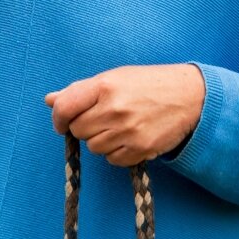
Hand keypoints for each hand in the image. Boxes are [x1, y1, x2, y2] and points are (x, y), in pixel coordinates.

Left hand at [45, 64, 205, 166]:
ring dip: (101, 140)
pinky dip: (116, 152)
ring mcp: (128, 131)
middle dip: (85, 126)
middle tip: (101, 118)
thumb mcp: (113, 78)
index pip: (65, 108)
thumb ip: (80, 91)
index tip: (61, 122)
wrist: (189, 96)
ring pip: (94, 147)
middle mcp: (114, 109)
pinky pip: (113, 160)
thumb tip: (49, 100)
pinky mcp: (141, 149)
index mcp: (104, 86)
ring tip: (118, 126)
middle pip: (79, 130)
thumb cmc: (147, 84)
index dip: (58, 118)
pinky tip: (128, 138)